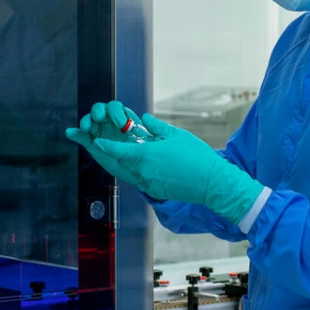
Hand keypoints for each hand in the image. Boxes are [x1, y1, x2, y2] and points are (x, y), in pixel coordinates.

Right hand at [65, 101, 143, 184]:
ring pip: (90, 120)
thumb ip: (151, 129)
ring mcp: (100, 133)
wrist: (139, 172)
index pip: (116, 108)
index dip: (116, 112)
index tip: (120, 124)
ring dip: (87, 120)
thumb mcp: (151, 142)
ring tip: (87, 127)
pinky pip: (82, 136)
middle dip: (98, 111)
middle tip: (100, 119)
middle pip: (100, 110)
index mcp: (124, 119)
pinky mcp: (92, 144)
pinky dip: (75, 133)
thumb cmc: (146, 154)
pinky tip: (70, 132)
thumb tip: (146, 116)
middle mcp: (110, 123)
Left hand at [87, 112, 263, 225]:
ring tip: (153, 157)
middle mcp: (143, 170)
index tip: (97, 142)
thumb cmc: (196, 155)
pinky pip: (145, 180)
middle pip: (125, 161)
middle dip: (125, 153)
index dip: (106, 145)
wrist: (211, 183)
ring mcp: (149, 183)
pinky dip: (147, 173)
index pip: (118, 150)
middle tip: (133, 145)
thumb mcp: (176, 135)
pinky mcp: (156, 191)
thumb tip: (145, 118)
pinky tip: (162, 168)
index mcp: (145, 154)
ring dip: (138, 164)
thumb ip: (157, 127)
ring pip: (135, 171)